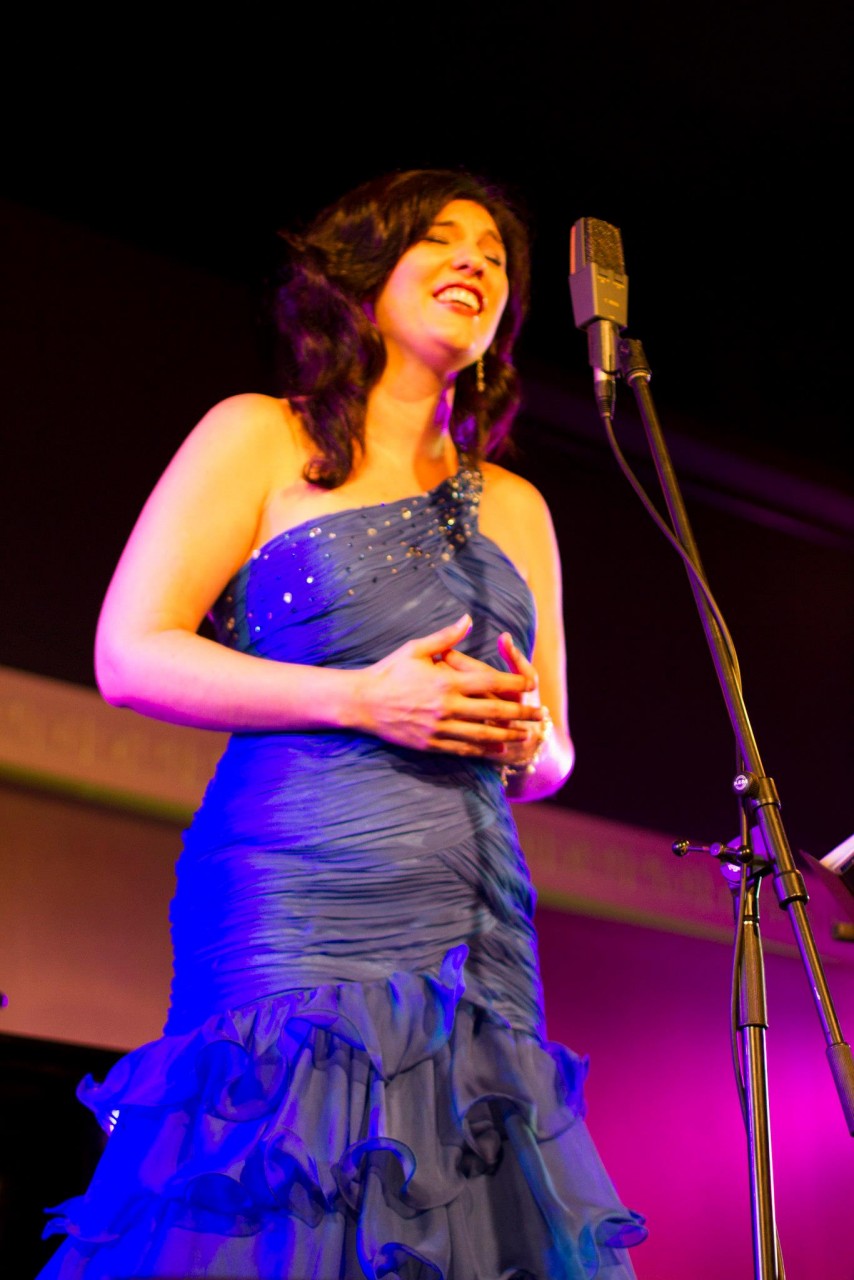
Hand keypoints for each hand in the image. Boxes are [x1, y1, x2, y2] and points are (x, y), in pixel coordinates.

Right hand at [358, 615, 544, 755]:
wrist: (361, 702)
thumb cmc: (388, 671)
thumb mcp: (415, 649)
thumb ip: (445, 637)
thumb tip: (468, 619)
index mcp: (445, 681)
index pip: (489, 681)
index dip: (513, 683)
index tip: (531, 684)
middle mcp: (445, 706)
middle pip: (492, 712)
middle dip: (519, 714)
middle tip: (539, 716)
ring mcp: (438, 728)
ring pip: (481, 734)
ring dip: (506, 736)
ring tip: (525, 736)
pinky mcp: (429, 744)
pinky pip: (461, 748)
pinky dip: (481, 750)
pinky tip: (496, 751)